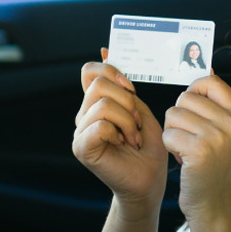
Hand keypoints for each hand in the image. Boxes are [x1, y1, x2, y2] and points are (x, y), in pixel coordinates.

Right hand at [72, 49, 168, 205]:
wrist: (150, 181)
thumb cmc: (148, 149)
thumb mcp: (141, 110)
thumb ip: (124, 87)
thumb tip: (104, 49)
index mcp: (96, 104)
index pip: (90, 71)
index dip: (112, 72)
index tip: (130, 89)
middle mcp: (84, 115)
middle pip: (98, 84)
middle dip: (126, 100)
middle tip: (137, 122)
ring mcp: (80, 131)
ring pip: (102, 104)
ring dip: (127, 120)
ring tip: (133, 137)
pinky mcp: (82, 147)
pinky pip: (100, 125)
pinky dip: (119, 132)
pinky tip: (125, 145)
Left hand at [160, 74, 230, 231]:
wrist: (216, 207)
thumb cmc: (214, 170)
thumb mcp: (226, 135)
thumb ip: (217, 107)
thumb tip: (207, 71)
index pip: (211, 82)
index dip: (193, 92)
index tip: (191, 113)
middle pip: (186, 98)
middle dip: (179, 118)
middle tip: (189, 140)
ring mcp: (219, 137)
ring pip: (174, 114)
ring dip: (173, 133)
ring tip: (186, 151)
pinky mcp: (200, 151)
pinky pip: (169, 134)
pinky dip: (169, 148)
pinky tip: (183, 161)